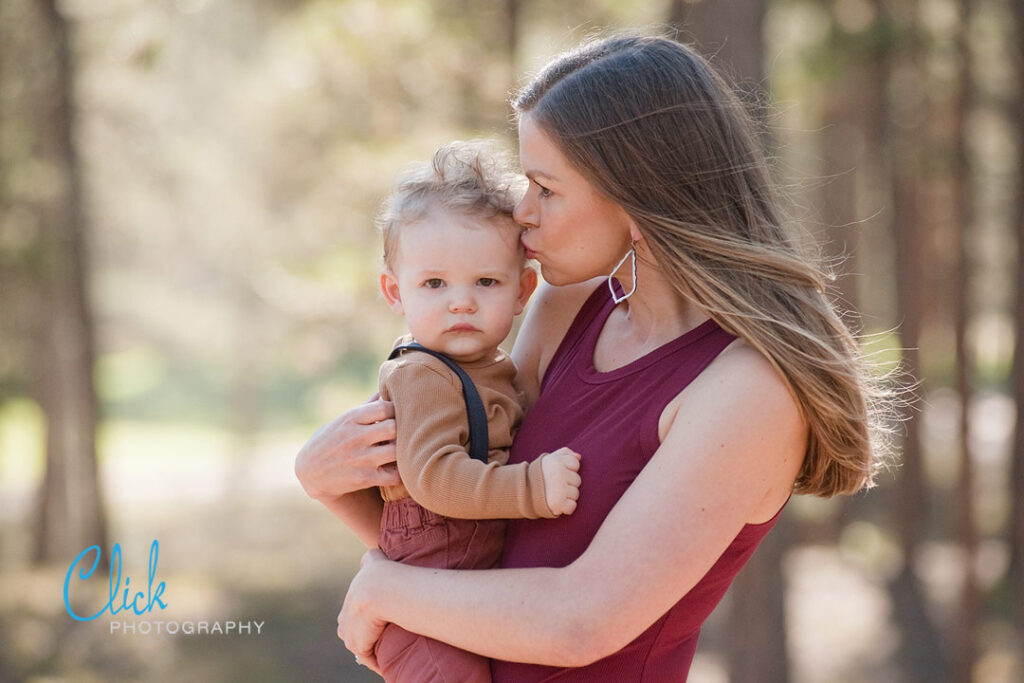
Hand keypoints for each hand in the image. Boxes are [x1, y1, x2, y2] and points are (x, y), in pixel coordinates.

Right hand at [295, 399, 400, 500]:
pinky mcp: (363, 479)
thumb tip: (386, 388)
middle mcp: (355, 437)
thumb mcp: (344, 420)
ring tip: (404, 451)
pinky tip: (399, 469)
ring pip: (396, 452)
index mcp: (351, 418)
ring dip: (404, 451)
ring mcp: (360, 459)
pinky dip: (401, 473)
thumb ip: (368, 406)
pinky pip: (394, 476)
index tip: (397, 417)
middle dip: (403, 430)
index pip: (384, 407)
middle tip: (405, 435)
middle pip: (393, 428)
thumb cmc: (332, 440)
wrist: (310, 471)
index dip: (396, 411)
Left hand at [338, 550, 390, 674]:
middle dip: (362, 638)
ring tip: (385, 655)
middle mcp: (345, 619)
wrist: (380, 588)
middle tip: (379, 642)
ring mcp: (350, 633)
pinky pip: (368, 658)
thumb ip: (369, 559)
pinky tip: (387, 663)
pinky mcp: (357, 645)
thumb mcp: (373, 560)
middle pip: (352, 634)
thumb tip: (367, 558)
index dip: (363, 622)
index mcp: (349, 602)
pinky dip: (377, 662)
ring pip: (360, 646)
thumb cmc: (382, 573)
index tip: (375, 626)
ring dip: (370, 651)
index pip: (351, 617)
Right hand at [541, 447, 581, 515]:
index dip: (568, 469)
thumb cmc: (539, 474)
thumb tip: (579, 457)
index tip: (557, 473)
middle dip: (568, 483)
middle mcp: (558, 474)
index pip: (575, 464)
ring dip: (567, 496)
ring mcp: (559, 489)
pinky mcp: (558, 504)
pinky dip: (565, 508)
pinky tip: (556, 503)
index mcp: (556, 462)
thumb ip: (564, 454)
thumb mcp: (548, 459)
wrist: (522, 492)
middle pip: (577, 480)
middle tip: (554, 484)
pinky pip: (572, 507)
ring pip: (575, 494)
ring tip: (554, 493)